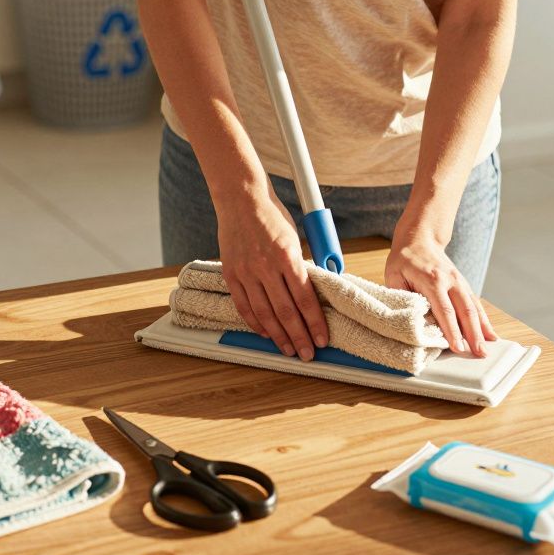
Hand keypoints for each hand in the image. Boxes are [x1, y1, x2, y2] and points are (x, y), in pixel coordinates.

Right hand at [216, 190, 328, 360]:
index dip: (315, 323)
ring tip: (288, 350)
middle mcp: (266, 267)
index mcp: (288, 257)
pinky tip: (266, 334)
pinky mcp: (231, 274)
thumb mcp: (295, 239)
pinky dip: (255, 323)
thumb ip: (302, 266)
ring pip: (264, 314)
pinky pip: (244, 306)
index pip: (305, 299)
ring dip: (278, 336)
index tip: (322, 340)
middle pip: (286, 312)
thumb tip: (313, 291)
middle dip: (299, 337)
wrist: (241, 199)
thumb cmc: (273, 217)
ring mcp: (246, 272)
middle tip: (307, 354)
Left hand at [385, 227, 496, 356]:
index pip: (444, 310)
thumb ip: (402, 297)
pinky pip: (475, 303)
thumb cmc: (404, 259)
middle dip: (473, 334)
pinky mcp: (463, 283)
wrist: (419, 238)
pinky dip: (483, 319)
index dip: (452, 330)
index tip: (458, 347)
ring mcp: (459, 281)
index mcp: (432, 280)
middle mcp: (450, 280)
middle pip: (465, 310)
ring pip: (474, 307)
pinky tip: (490, 333)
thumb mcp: (394, 276)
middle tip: (479, 353)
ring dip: (482, 329)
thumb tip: (411, 320)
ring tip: (488, 348)